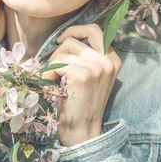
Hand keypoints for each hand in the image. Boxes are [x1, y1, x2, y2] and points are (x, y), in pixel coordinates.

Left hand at [41, 23, 122, 146]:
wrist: (82, 131)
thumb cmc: (81, 104)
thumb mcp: (92, 76)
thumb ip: (87, 57)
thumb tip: (65, 37)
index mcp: (112, 60)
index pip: (95, 30)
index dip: (75, 30)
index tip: (61, 39)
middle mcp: (107, 62)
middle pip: (73, 41)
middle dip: (57, 53)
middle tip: (54, 71)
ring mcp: (96, 68)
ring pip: (63, 52)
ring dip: (52, 65)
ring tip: (53, 81)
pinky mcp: (82, 75)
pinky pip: (57, 64)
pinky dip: (48, 74)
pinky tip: (50, 86)